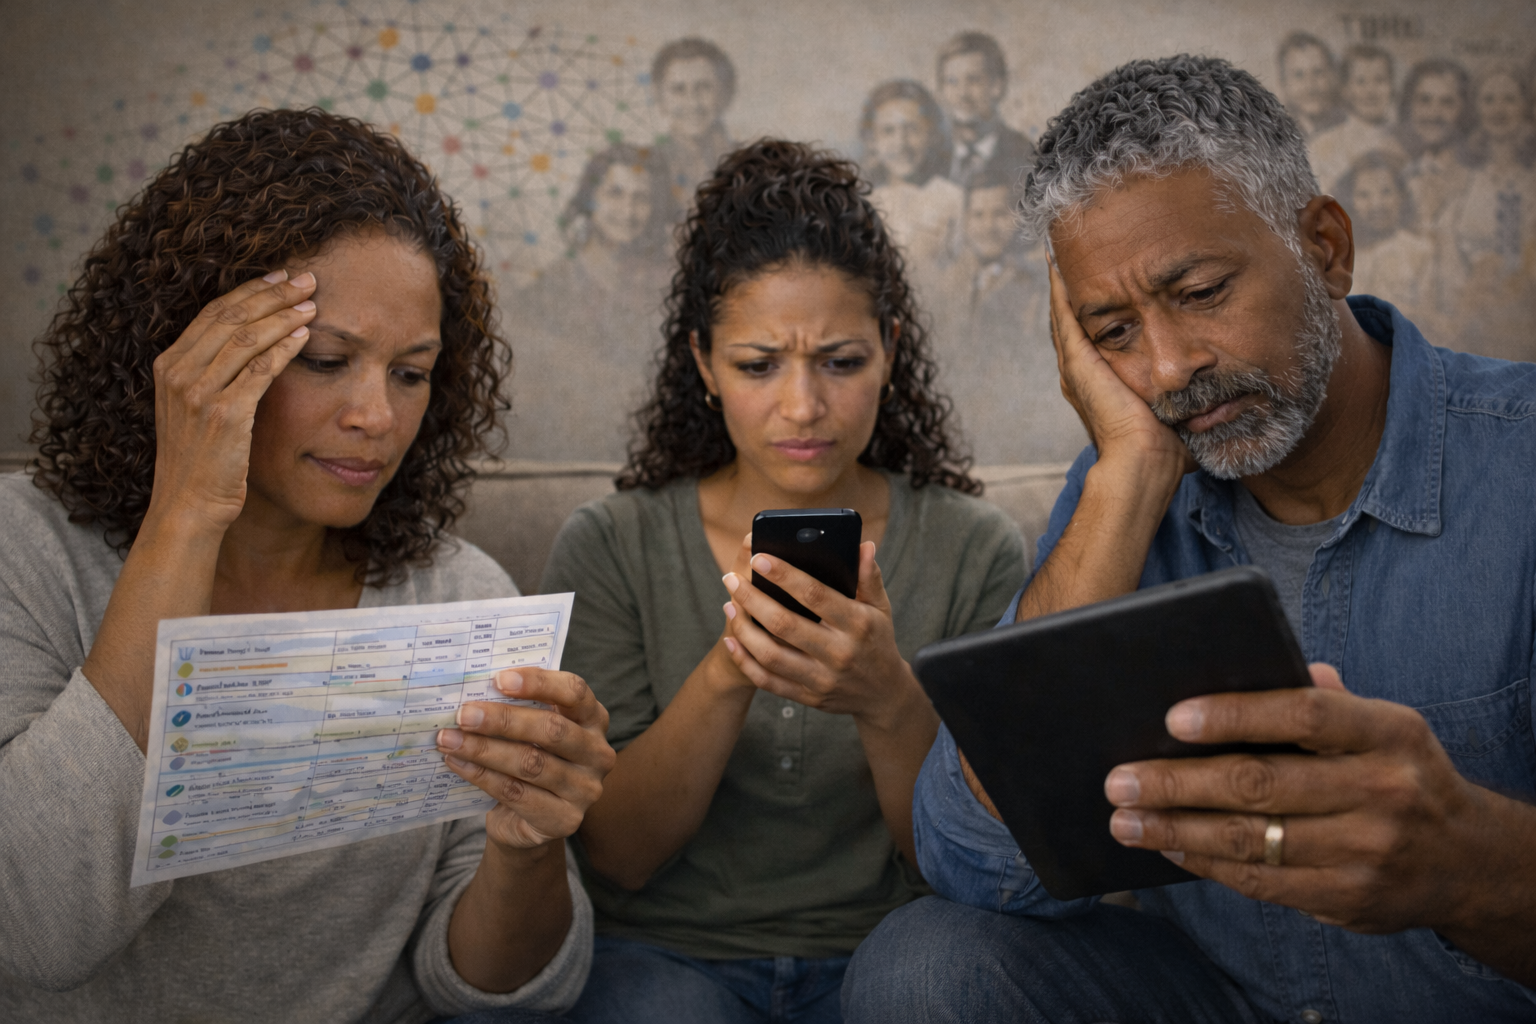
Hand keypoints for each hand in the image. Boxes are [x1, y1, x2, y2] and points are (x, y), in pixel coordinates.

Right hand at [149, 269, 318, 528]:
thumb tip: (247, 343)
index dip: (249, 291)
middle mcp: (178, 373)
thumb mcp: (194, 409)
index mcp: (169, 366)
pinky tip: (305, 336)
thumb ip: (211, 375)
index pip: (212, 313)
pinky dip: (284, 349)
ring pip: (246, 337)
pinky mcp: (223, 413)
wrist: (189, 504)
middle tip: (306, 279)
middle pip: (230, 317)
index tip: (279, 277)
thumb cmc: (201, 460)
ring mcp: (198, 392)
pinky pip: (259, 370)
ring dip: (283, 316)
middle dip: (272, 294)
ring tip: (312, 303)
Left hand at [438, 668, 615, 849]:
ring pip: (530, 763)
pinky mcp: (565, 820)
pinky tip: (457, 763)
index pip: (575, 692)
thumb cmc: (529, 759)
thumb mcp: (532, 730)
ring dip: (484, 750)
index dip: (539, 683)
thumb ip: (518, 708)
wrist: (527, 820)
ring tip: (449, 739)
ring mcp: (585, 790)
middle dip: (502, 720)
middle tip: (464, 715)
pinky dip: (481, 776)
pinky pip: (516, 793)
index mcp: (594, 719)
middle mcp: (598, 753)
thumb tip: (473, 687)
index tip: (498, 680)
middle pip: (552, 730)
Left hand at [720, 540, 921, 727]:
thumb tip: (863, 545)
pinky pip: (768, 681)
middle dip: (752, 598)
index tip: (760, 558)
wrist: (884, 695)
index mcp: (857, 624)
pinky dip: (745, 661)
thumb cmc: (877, 641)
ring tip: (729, 604)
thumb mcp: (880, 608)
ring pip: (771, 655)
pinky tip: (732, 640)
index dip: (785, 575)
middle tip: (731, 578)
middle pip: (785, 624)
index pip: (816, 595)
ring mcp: (822, 679)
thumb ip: (869, 577)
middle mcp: (839, 653)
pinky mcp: (808, 697)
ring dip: (743, 628)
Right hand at [1046, 256, 1192, 473]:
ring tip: (1058, 253)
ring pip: (1065, 316)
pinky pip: (1066, 317)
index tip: (1101, 285)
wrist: (1143, 463)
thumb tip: (1223, 393)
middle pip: (1072, 323)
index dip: (1096, 311)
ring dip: (1062, 285)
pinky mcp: (1079, 362)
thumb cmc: (1165, 449)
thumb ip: (1191, 397)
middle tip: (1068, 257)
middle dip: (1073, 291)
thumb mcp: (1178, 411)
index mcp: (1100, 384)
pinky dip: (1060, 291)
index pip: (1095, 339)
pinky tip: (1056, 264)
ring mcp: (1077, 367)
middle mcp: (1081, 374)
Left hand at [1102, 663, 1494, 933]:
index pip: (1303, 715)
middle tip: (1118, 780)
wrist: (1468, 860)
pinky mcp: (1350, 900)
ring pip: (1251, 839)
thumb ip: (1320, 700)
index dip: (1235, 715)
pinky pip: (1262, 882)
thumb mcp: (1382, 726)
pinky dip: (1206, 863)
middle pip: (1261, 784)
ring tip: (1125, 819)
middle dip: (1178, 782)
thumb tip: (1245, 665)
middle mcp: (1384, 791)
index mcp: (1389, 732)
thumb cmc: (1397, 773)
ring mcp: (1368, 852)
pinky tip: (1169, 845)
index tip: (1172, 719)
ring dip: (1175, 829)